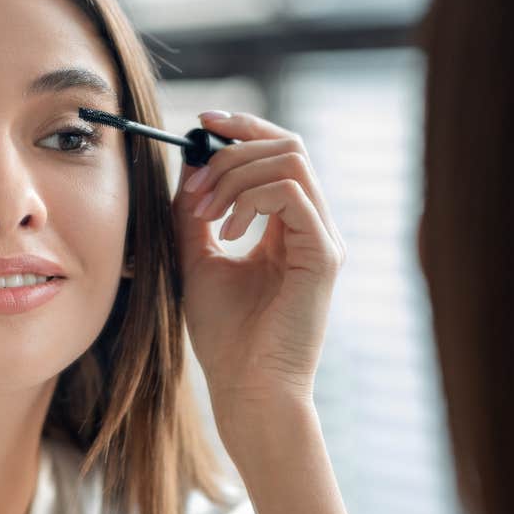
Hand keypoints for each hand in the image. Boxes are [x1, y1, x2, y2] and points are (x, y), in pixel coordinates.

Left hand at [171, 111, 345, 451]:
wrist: (247, 390)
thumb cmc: (226, 338)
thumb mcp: (197, 259)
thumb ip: (195, 212)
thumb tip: (189, 163)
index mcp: (289, 227)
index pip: (278, 153)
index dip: (242, 128)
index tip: (201, 123)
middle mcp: (313, 227)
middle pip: (288, 145)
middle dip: (233, 149)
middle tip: (195, 180)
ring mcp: (323, 240)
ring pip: (291, 161)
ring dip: (236, 175)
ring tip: (206, 212)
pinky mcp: (324, 256)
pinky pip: (292, 194)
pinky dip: (251, 200)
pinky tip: (227, 234)